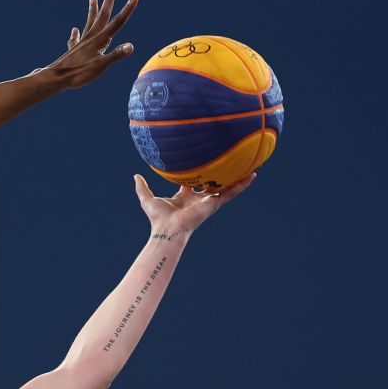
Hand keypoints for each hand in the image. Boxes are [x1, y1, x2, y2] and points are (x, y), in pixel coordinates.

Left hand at [39, 0, 138, 89]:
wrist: (55, 79)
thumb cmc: (79, 74)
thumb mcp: (101, 66)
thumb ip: (116, 55)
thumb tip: (131, 46)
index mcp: (100, 40)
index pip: (118, 22)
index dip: (128, 8)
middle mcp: (91, 38)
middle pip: (103, 16)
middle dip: (108, 0)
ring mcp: (81, 43)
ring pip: (89, 23)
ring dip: (93, 10)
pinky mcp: (73, 51)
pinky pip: (75, 39)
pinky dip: (76, 33)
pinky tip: (74, 29)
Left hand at [135, 172, 254, 242]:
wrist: (167, 229)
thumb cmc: (157, 217)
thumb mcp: (147, 198)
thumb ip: (142, 188)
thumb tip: (135, 176)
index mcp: (184, 196)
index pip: (192, 181)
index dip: (197, 172)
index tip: (201, 160)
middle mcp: (198, 198)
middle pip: (211, 183)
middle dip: (219, 174)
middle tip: (228, 161)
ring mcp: (207, 201)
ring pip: (225, 187)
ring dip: (236, 177)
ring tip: (248, 165)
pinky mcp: (214, 204)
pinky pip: (231, 193)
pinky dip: (242, 185)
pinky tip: (252, 175)